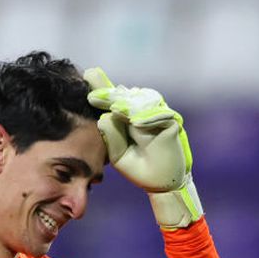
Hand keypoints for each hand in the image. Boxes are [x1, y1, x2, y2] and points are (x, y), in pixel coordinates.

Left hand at [84, 66, 202, 227]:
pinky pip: (159, 115)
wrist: (160, 183)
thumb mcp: (118, 153)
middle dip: (110, 94)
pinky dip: (149, 117)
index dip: (101, 86)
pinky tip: (136, 122)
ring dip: (128, 104)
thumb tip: (104, 117)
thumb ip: (111, 136)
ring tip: (115, 108)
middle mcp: (139, 110)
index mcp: (124, 115)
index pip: (112, 97)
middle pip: (124, 95)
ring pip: (141, 101)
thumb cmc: (137, 166)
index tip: (87, 75)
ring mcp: (155, 113)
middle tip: (94, 96)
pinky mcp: (171, 121)